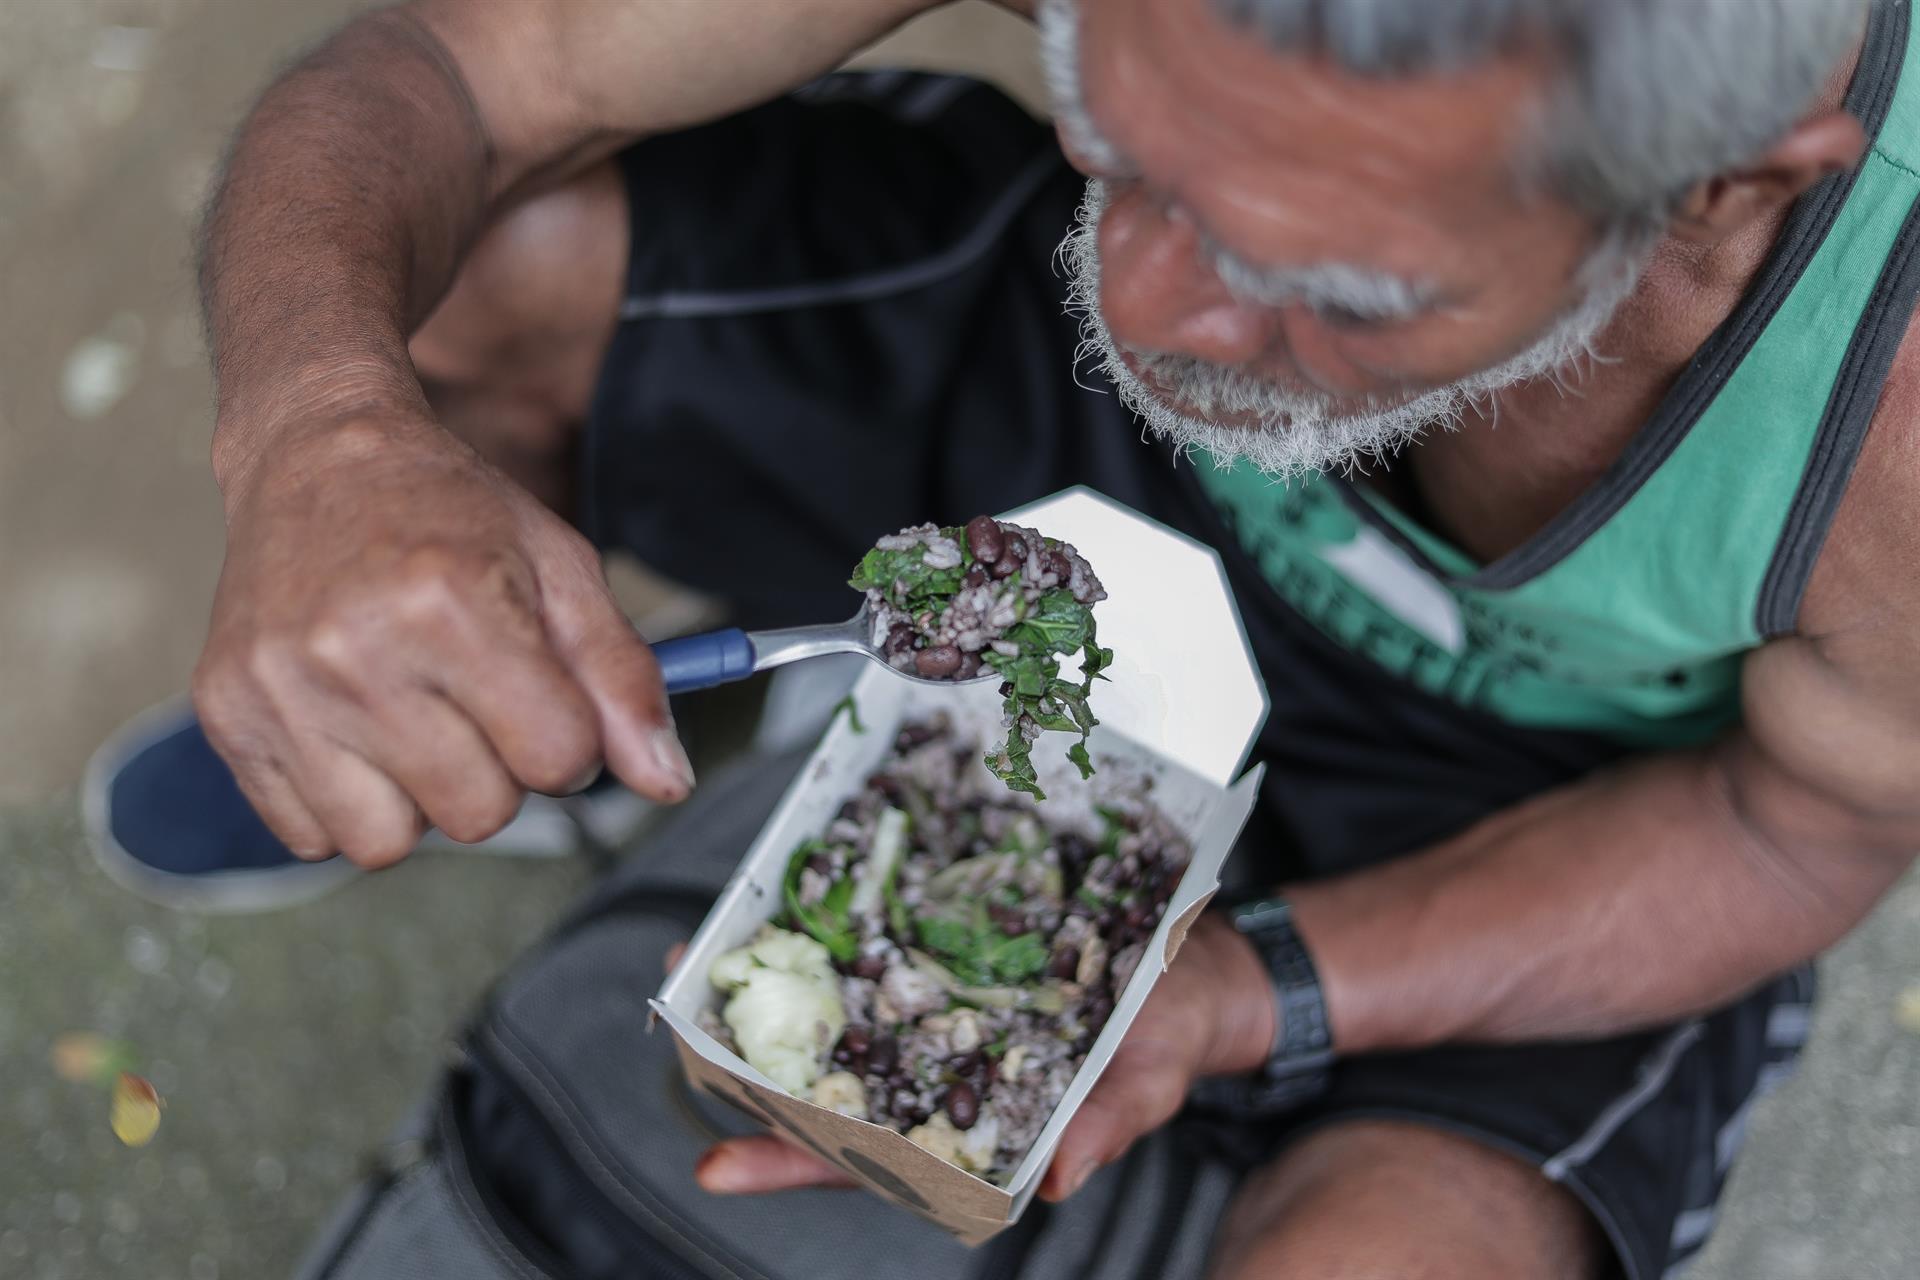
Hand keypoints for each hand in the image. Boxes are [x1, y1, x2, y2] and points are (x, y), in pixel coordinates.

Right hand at [193, 412, 694, 865]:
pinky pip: (313, 838)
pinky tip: (354, 726)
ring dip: (420, 797)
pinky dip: (346, 801)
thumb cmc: (448, 513)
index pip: (559, 759)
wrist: (316, 457)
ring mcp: (280, 688)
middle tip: (473, 697)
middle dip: (499, 770)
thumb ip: (623, 678)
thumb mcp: (561, 569)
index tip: (544, 694)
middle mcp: (355, 649)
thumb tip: (666, 780)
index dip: (570, 739)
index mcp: (452, 601)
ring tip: (412, 716)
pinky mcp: (227, 715)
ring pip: (389, 843)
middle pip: (482, 814)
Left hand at [693, 913, 1275, 1199]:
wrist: (1203, 959)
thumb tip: (1057, 1180)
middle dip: (750, 1070)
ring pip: (839, 1007)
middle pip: (829, 1083)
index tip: (718, 1164)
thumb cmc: (1170, 1035)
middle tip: (681, 1041)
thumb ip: (1103, 1127)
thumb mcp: (1148, 1084)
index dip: (794, 1160)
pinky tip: (785, 891)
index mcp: (969, 1120)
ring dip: (773, 986)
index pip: (868, 1157)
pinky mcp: (948, 936)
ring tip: (703, 960)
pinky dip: (832, 917)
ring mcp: (935, 1000)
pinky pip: (880, 932)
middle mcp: (936, 1062)